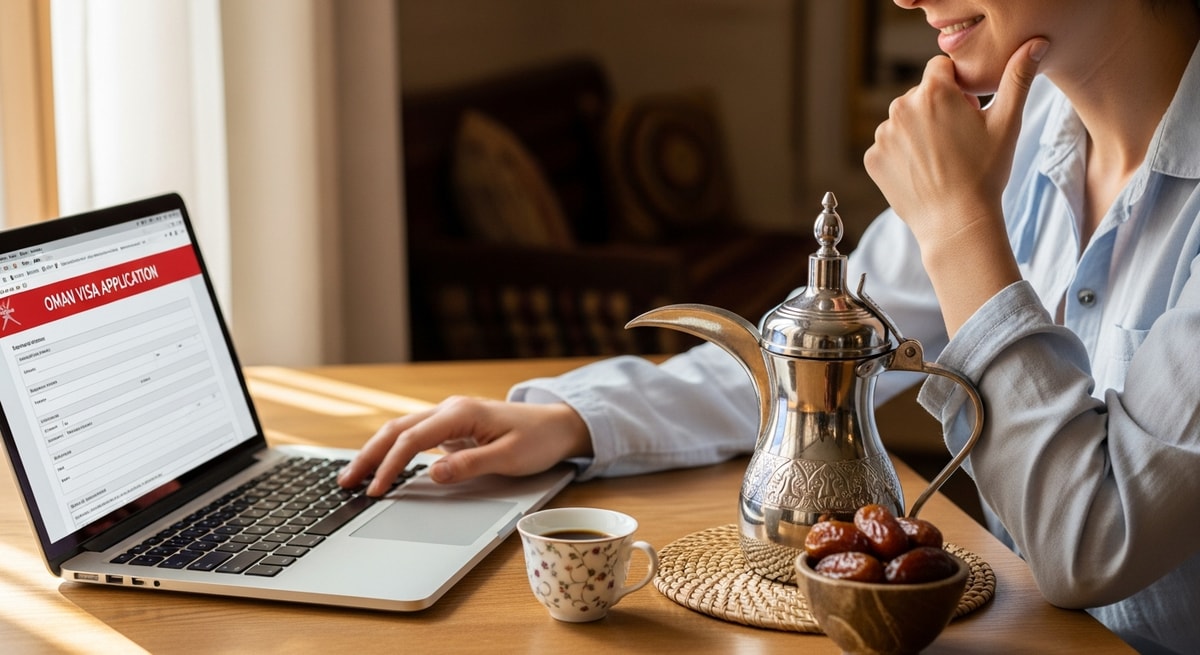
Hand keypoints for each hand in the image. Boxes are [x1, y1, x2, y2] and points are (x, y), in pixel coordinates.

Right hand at [337, 397, 591, 495]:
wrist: (559, 424)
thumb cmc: (538, 440)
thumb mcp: (509, 458)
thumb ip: (469, 466)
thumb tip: (431, 474)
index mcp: (460, 413)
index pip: (412, 440)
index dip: (390, 466)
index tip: (376, 490)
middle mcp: (449, 410)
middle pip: (396, 430)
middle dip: (368, 455)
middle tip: (345, 482)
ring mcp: (449, 417)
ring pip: (401, 431)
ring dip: (376, 451)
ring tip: (353, 476)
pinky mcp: (451, 428)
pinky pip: (414, 437)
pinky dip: (393, 450)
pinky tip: (381, 466)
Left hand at [863, 37, 1047, 248]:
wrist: (957, 222)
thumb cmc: (985, 173)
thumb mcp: (1006, 122)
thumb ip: (1018, 78)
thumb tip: (1033, 45)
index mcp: (932, 92)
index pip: (941, 69)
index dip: (957, 88)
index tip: (968, 113)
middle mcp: (900, 108)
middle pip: (921, 95)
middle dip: (937, 109)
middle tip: (957, 141)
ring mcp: (883, 135)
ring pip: (904, 121)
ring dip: (918, 131)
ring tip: (941, 158)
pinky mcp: (872, 158)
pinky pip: (889, 146)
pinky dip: (902, 154)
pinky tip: (923, 171)